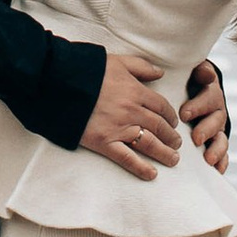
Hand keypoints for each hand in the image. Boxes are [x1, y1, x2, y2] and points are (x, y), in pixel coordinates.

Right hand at [80, 53, 179, 180]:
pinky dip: (141, 168)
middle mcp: (132, 111)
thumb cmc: (88, 70)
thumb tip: (160, 73)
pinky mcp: (104, 142)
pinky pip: (127, 158)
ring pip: (149, 144)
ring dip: (164, 153)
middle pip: (159, 127)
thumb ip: (141, 67)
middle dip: (171, 137)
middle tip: (177, 144)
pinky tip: (152, 174)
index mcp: (136, 91)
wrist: (60, 83)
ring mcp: (119, 128)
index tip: (173, 123)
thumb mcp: (118, 61)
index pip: (162, 107)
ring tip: (173, 160)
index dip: (171, 116)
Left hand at [182, 59, 231, 172]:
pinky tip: (217, 171)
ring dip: (216, 149)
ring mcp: (218, 127)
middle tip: (196, 138)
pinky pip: (223, 153)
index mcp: (210, 91)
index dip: (198, 106)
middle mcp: (217, 109)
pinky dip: (222, 162)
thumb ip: (198, 70)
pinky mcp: (217, 141)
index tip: (184, 114)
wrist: (192, 89)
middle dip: (206, 129)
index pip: (208, 97)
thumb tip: (205, 74)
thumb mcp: (190, 71)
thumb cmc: (186, 80)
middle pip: (216, 120)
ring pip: (221, 138)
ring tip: (208, 159)